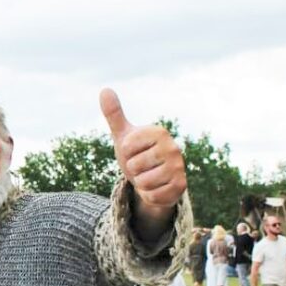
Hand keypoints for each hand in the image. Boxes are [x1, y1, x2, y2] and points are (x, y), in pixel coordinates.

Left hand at [100, 89, 186, 216]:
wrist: (151, 178)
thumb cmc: (135, 153)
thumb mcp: (123, 135)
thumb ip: (114, 114)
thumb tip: (104, 89)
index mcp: (159, 132)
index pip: (126, 148)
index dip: (125, 153)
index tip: (133, 152)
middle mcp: (173, 148)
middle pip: (134, 166)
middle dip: (132, 170)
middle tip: (141, 166)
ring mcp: (179, 167)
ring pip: (143, 182)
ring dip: (140, 183)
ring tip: (148, 176)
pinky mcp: (181, 186)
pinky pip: (152, 195)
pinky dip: (148, 195)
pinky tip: (155, 187)